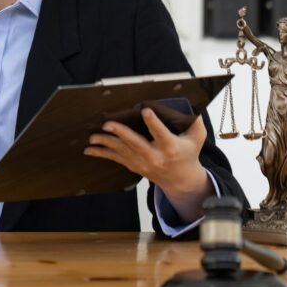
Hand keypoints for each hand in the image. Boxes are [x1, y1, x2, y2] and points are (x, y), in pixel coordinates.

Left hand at [84, 108, 211, 220]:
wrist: (180, 179)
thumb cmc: (188, 154)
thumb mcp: (197, 138)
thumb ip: (195, 123)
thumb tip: (192, 107)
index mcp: (171, 148)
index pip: (161, 134)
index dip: (153, 123)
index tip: (145, 110)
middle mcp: (155, 156)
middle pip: (136, 144)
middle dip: (121, 133)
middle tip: (108, 124)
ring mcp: (142, 163)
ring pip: (122, 152)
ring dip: (106, 143)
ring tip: (93, 137)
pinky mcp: (133, 166)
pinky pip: (115, 159)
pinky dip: (101, 154)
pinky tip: (89, 149)